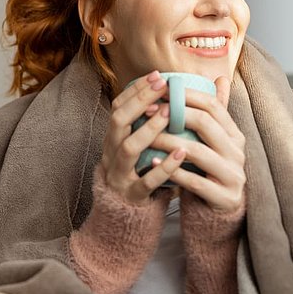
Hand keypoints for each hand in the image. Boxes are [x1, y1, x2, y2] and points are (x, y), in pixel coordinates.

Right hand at [98, 71, 188, 203]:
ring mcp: (119, 175)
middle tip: (164, 87)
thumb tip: (174, 93)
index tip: (156, 75)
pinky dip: (163, 167)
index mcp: (113, 140)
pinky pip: (146, 181)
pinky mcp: (132, 196)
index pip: (118, 107)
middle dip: (140, 101)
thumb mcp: (140, 148)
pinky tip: (180, 153)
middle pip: (118, 121)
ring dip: (150, 129)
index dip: (135, 91)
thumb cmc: (138, 174)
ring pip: (129, 149)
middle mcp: (111, 154)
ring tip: (170, 115)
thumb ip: (152, 123)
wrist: (125, 218)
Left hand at [152, 77, 245, 211]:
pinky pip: (195, 181)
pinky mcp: (224, 197)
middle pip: (206, 124)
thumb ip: (215, 113)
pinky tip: (155, 162)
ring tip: (148, 137)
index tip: (161, 90)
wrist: (220, 209)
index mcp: (235, 135)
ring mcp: (233, 175)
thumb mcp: (215, 140)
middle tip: (149, 110)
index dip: (186, 95)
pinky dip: (173, 170)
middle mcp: (237, 152)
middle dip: (175, 114)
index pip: (213, 106)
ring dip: (169, 141)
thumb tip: (220, 78)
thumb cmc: (210, 169)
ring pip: (198, 152)